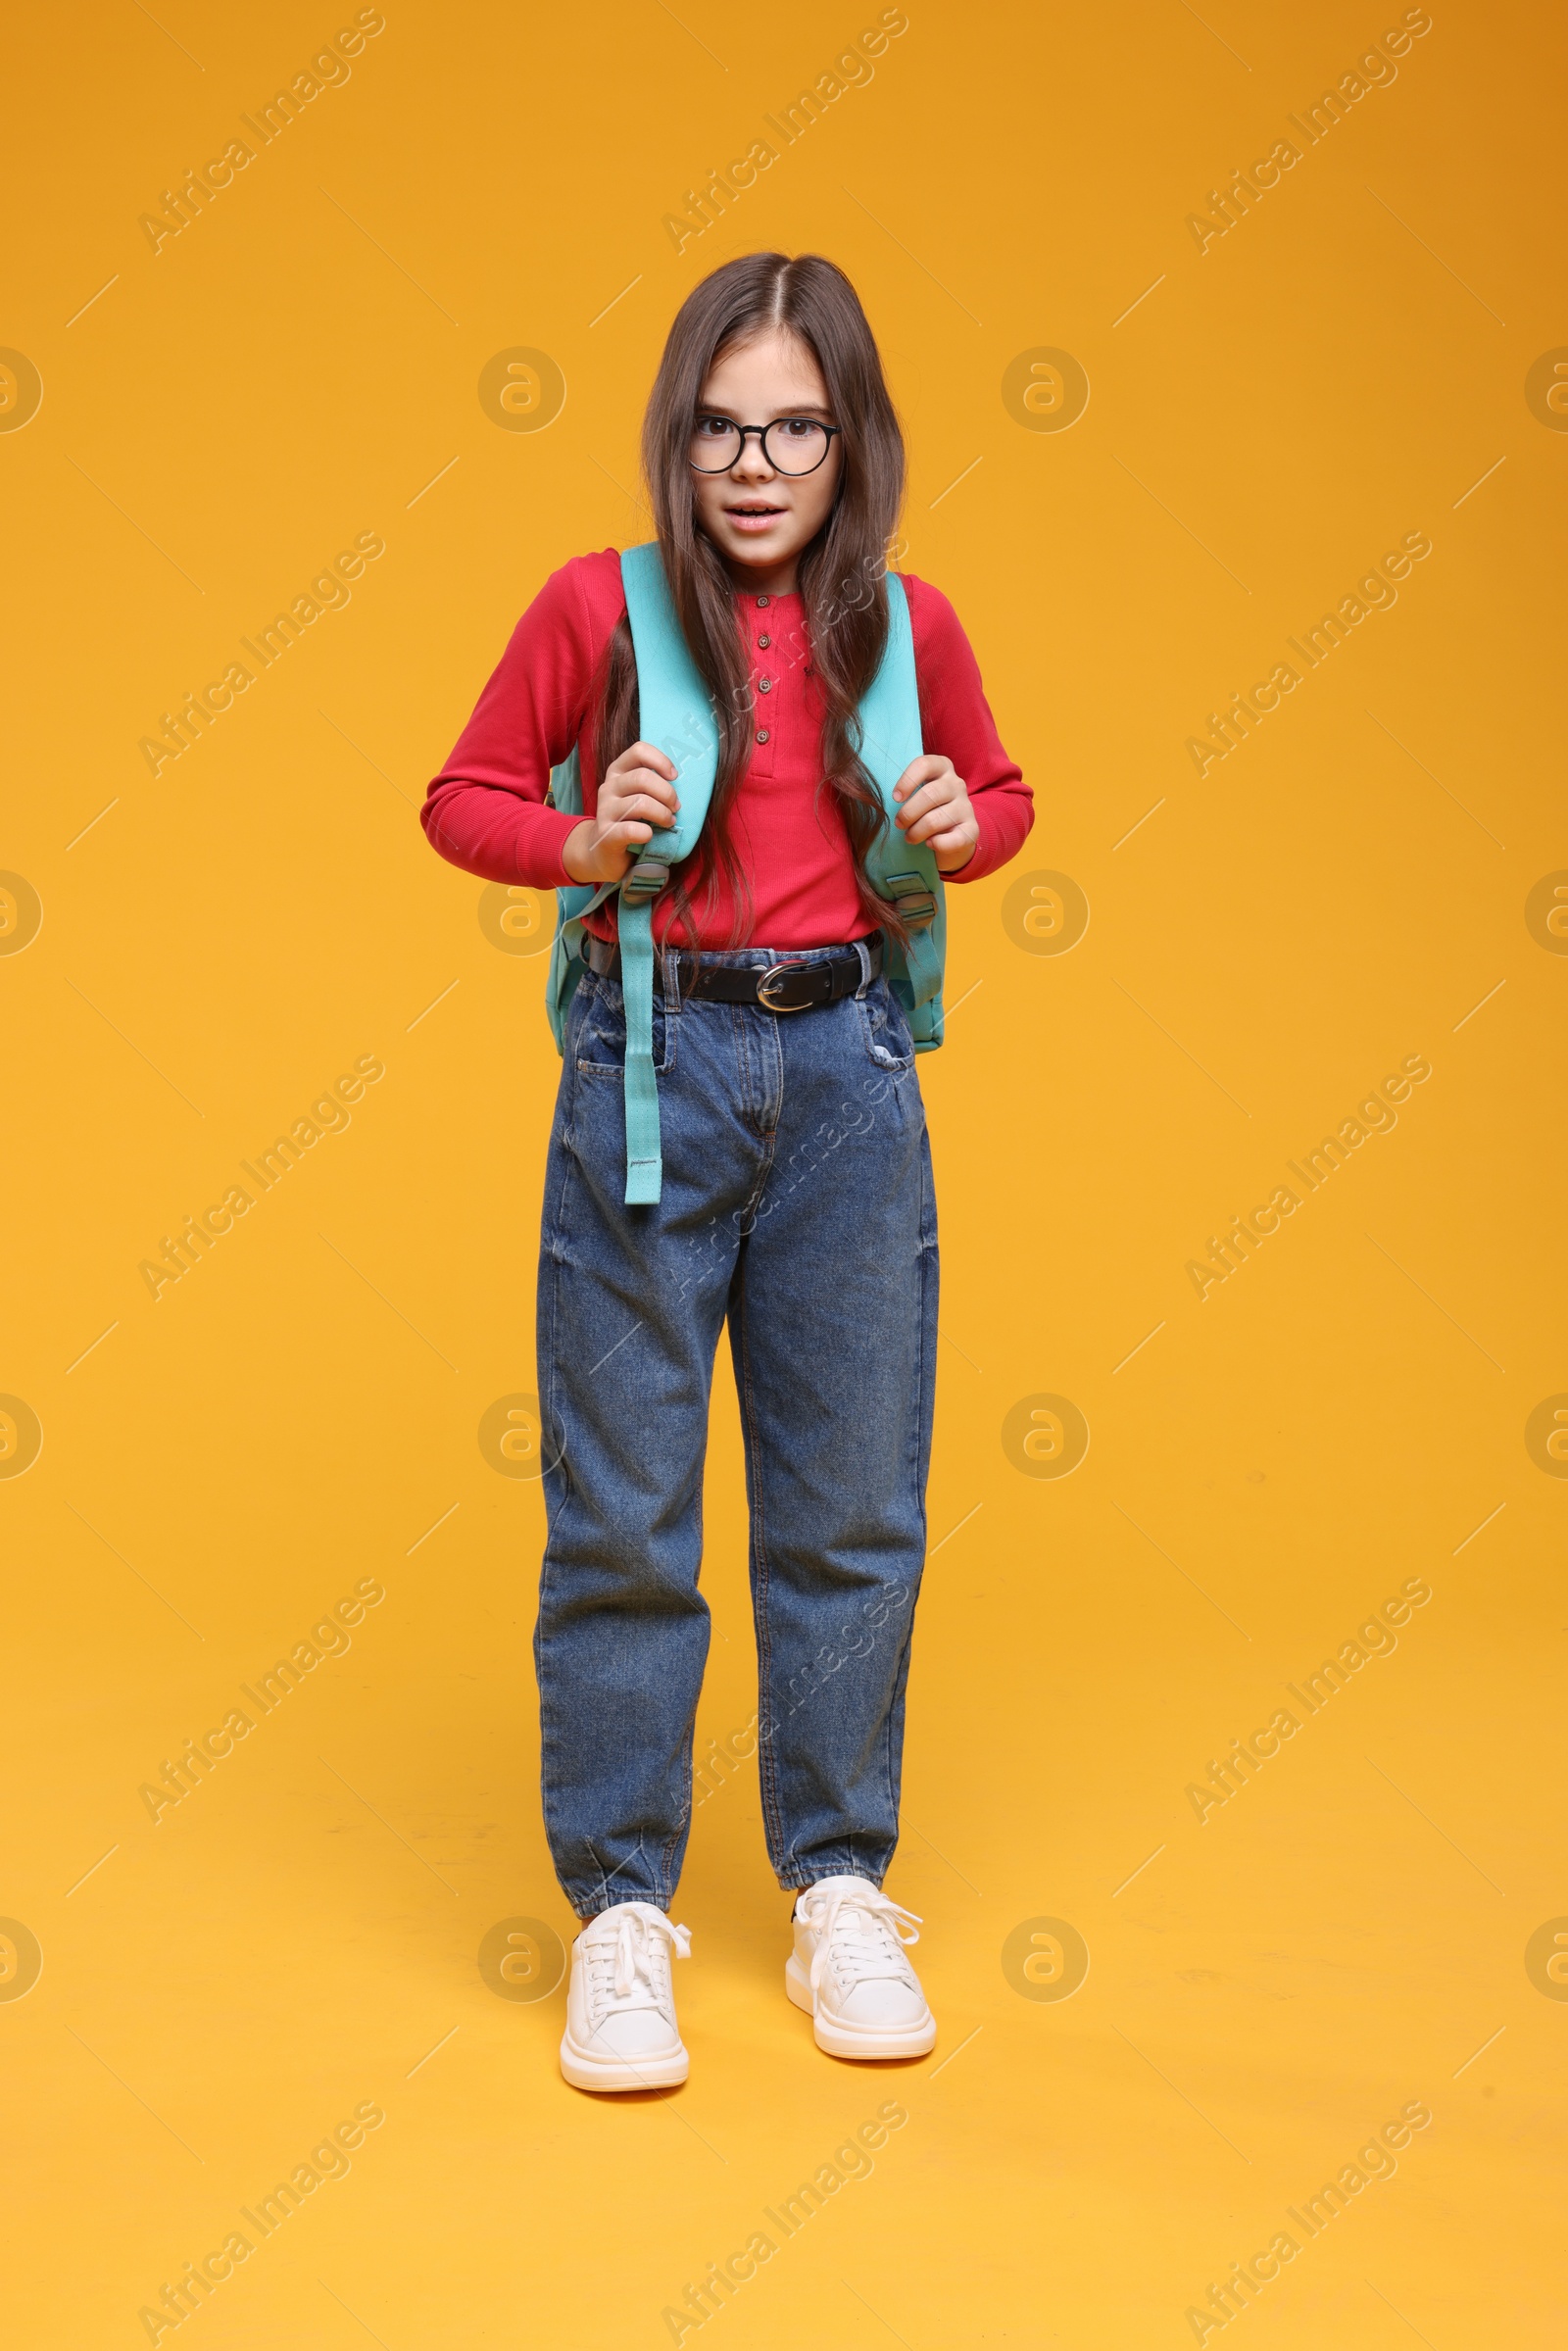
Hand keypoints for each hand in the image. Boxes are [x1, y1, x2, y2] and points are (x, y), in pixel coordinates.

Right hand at [561, 740, 680, 885]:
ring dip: (662, 814)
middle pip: (642, 778)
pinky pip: (630, 830)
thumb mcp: (638, 796)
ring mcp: (605, 811)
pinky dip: (646, 833)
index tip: (674, 776)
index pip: (638, 751)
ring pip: (640, 803)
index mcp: (618, 772)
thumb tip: (681, 781)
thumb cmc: (630, 821)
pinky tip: (650, 836)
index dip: (660, 761)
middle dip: (667, 793)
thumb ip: (653, 784)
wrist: (602, 853)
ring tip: (669, 823)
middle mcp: (609, 787)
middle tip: (675, 808)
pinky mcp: (606, 834)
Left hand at [891, 755, 977, 872]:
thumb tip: (875, 795)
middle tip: (899, 824)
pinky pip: (954, 839)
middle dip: (908, 813)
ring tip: (909, 838)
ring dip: (917, 832)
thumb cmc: (924, 810)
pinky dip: (938, 844)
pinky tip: (930, 844)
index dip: (907, 781)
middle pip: (930, 794)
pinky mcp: (972, 829)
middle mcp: (956, 784)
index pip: (924, 764)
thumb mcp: (915, 793)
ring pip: (936, 819)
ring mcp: (966, 807)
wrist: (951, 836)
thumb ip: (903, 789)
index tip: (895, 798)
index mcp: (942, 768)